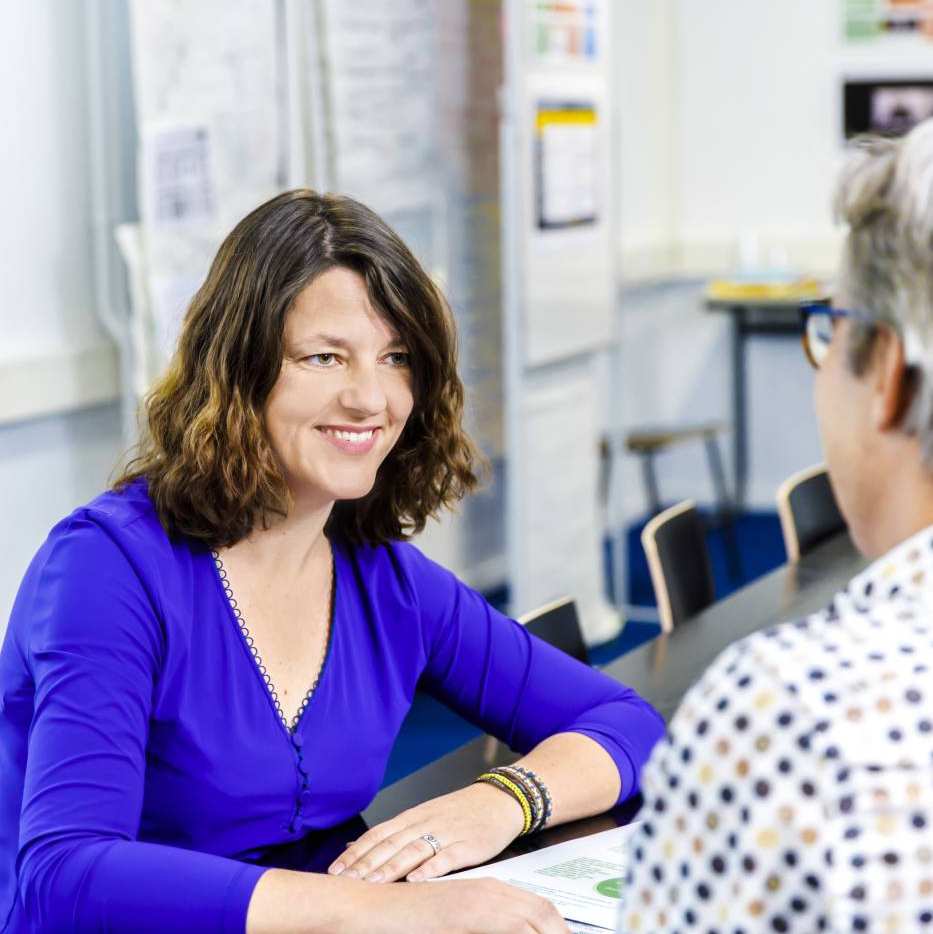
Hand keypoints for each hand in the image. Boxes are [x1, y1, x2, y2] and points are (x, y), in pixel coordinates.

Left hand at [328, 783, 525, 882]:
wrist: (500, 800)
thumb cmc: (460, 811)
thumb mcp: (423, 816)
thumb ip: (393, 833)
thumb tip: (356, 847)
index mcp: (413, 816)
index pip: (378, 834)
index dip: (357, 852)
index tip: (336, 869)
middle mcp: (425, 823)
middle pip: (391, 844)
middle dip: (366, 864)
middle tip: (346, 881)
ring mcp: (447, 833)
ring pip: (413, 850)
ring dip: (391, 867)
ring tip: (373, 883)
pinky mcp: (468, 845)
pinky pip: (447, 858)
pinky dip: (430, 869)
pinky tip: (417, 880)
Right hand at [358, 876, 570, 933]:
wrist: (370, 907)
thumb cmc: (404, 920)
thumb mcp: (452, 924)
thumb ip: (477, 927)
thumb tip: (505, 928)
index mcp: (488, 892)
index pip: (539, 909)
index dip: (558, 928)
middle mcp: (491, 892)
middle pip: (545, 912)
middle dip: (563, 931)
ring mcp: (483, 900)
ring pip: (537, 919)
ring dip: (553, 933)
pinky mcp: (472, 913)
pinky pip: (517, 927)